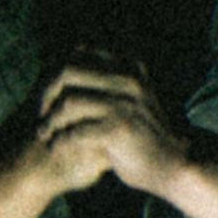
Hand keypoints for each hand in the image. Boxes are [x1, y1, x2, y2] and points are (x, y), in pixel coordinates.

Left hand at [35, 63, 185, 195]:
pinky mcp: (119, 129)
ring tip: (45, 134)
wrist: (176, 163)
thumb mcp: (135, 98)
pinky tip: (58, 147)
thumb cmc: (148, 133)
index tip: (51, 93)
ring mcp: (124, 104)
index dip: (57, 72)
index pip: (80, 54)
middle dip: (47, 92)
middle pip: (68, 71)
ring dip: (51, 120)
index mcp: (130, 68)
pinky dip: (61, 140)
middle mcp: (127, 81)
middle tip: (42, 113)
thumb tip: (77, 61)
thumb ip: (112, 82)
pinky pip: (76, 131)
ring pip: (69, 102)